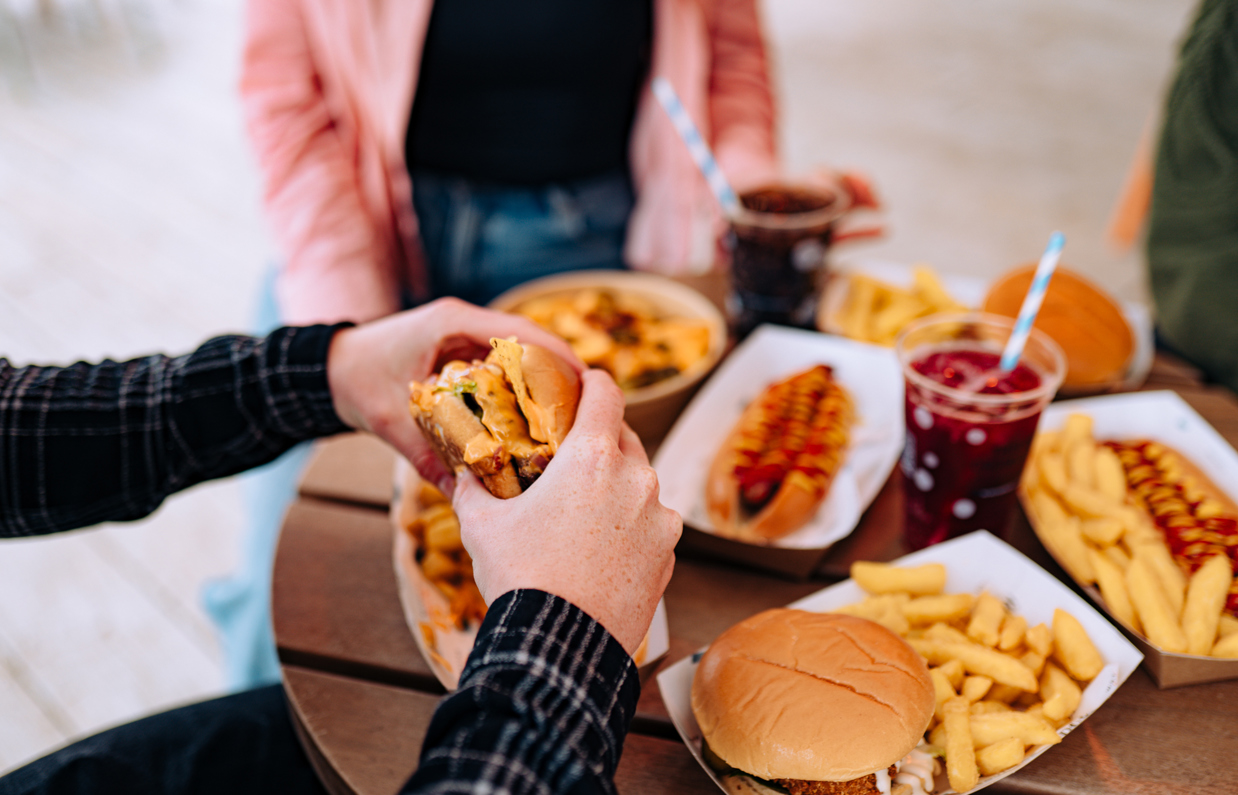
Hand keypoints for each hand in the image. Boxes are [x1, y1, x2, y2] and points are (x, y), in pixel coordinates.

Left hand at [326, 297, 583, 487]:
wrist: (326, 368)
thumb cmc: (355, 381)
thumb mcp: (391, 421)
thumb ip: (427, 456)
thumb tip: (463, 497)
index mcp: (453, 323)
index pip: (520, 332)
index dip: (557, 355)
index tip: (586, 384)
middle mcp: (463, 322)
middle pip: (529, 341)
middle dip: (559, 373)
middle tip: (586, 410)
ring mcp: (463, 335)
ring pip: (518, 353)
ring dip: (542, 380)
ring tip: (569, 418)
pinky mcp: (460, 351)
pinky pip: (501, 364)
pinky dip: (519, 386)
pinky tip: (533, 418)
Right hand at [451, 370, 681, 656]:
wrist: (560, 647)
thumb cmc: (520, 577)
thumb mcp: (481, 525)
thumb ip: (474, 488)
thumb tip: (462, 472)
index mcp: (594, 457)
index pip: (606, 394)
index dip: (592, 382)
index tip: (582, 383)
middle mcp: (637, 479)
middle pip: (625, 439)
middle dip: (600, 441)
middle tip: (571, 456)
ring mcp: (660, 519)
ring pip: (641, 485)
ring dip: (617, 488)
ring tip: (584, 512)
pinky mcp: (670, 556)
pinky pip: (652, 527)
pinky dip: (632, 528)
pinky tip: (602, 549)